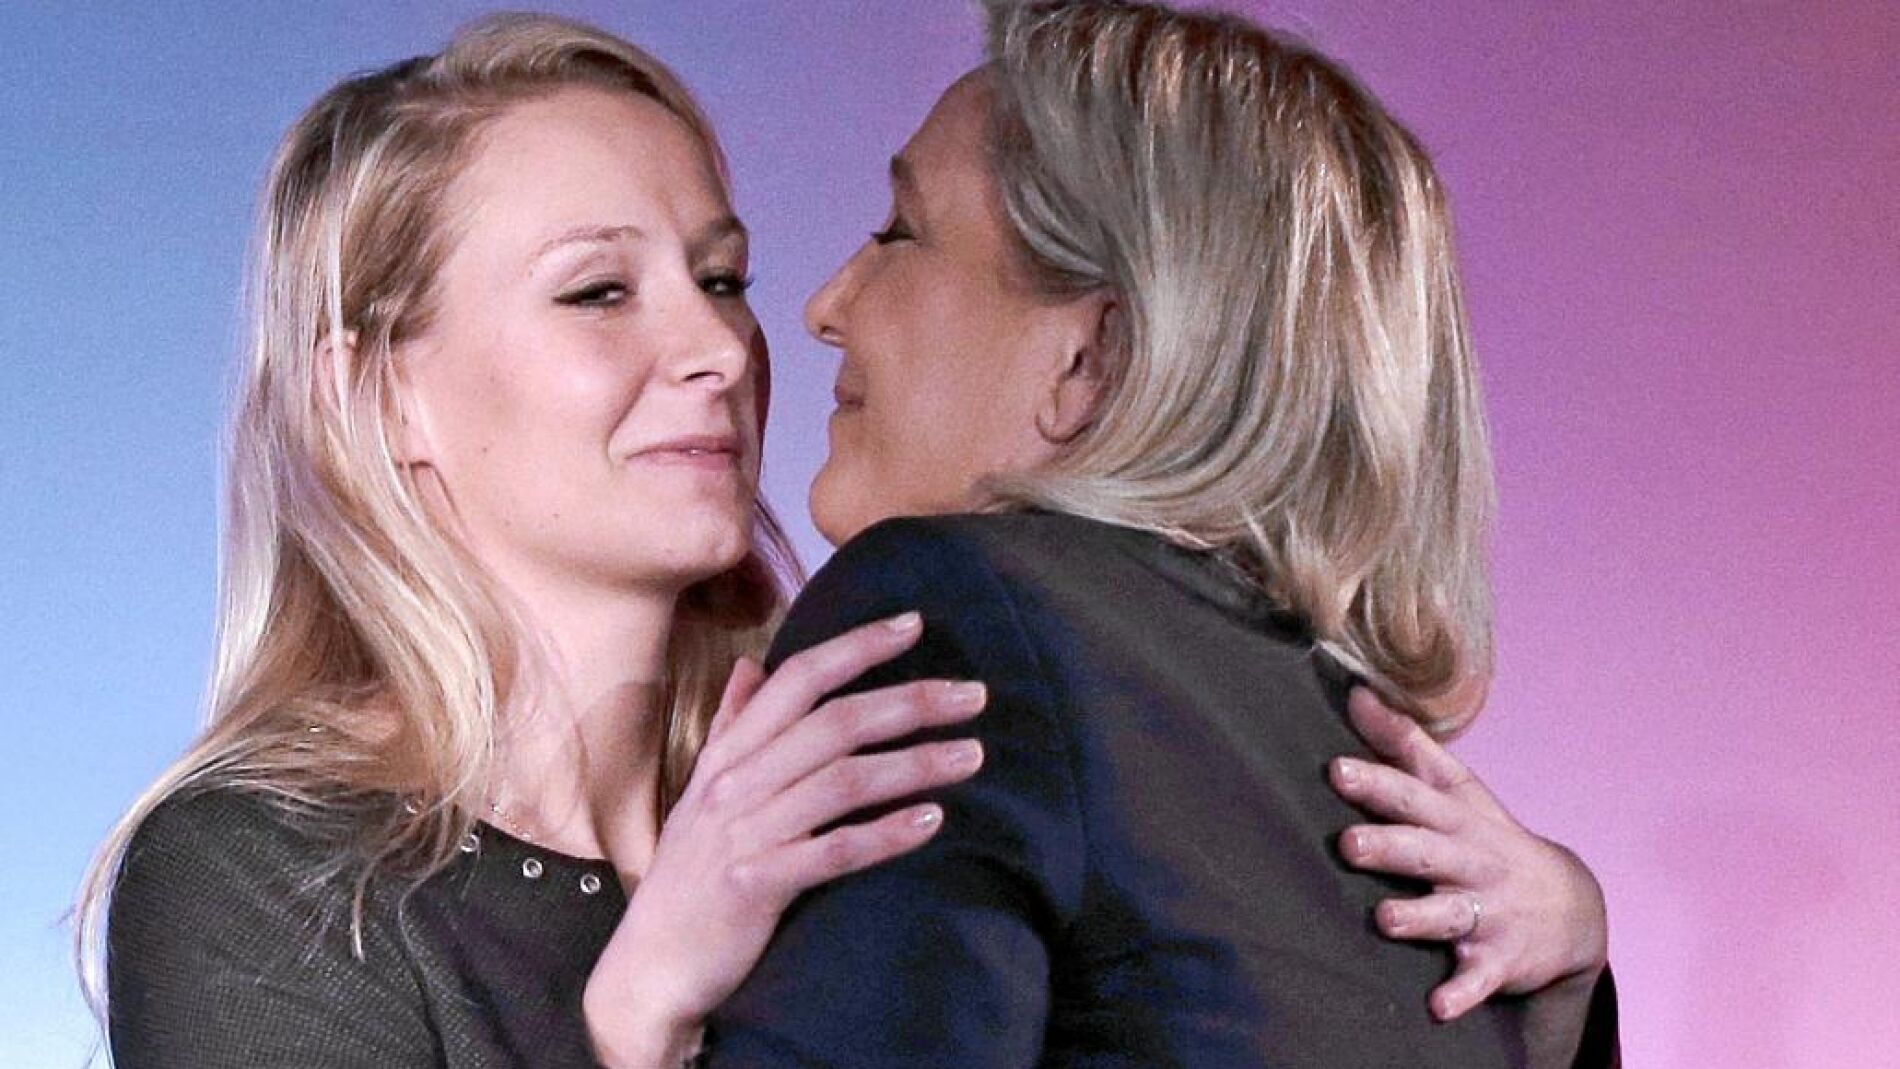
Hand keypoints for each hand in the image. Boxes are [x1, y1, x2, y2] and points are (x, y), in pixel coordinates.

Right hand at [583, 612, 986, 1065]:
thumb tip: (750, 665)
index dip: (857, 646)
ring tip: (972, 755)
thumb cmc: (689, 875)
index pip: (798, 679)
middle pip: (834, 723)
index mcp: (730, 754)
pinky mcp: (756, 885)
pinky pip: (832, 851)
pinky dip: (884, 834)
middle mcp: (736, 783)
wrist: (653, 965)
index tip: (914, 624)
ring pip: (842, 782)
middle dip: (910, 702)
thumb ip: (731, 726)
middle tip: (974, 695)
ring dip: (914, 764)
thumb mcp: (702, 790)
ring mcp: (745, 833)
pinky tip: (931, 821)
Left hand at [1330, 688, 1607, 1020]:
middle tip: (1348, 842)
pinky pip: (1480, 979)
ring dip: (1420, 917)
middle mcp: (1471, 862)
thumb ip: (1405, 744)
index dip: (1378, 782)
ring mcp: (1489, 912)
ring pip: (1451, 915)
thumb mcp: (1458, 790)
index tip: (1339, 770)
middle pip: (1428, 852)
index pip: (1415, 796)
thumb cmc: (1489, 838)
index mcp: (1457, 820)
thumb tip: (1356, 692)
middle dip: (1391, 847)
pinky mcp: (1500, 960)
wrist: (1573, 907)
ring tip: (1385, 919)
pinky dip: (1462, 993)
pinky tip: (1439, 1007)